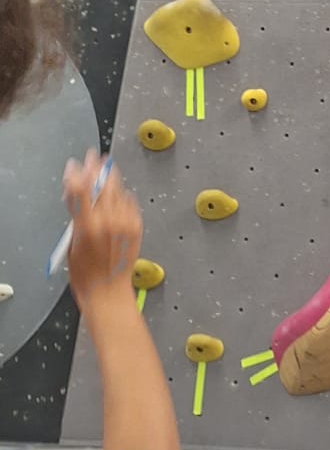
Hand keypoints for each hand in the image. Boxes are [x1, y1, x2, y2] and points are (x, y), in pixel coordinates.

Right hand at [63, 151, 142, 305]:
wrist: (109, 292)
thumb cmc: (86, 275)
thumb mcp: (72, 244)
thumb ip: (77, 218)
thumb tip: (78, 196)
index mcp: (88, 226)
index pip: (81, 190)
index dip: (76, 174)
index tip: (74, 165)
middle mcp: (109, 220)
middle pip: (103, 184)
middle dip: (97, 168)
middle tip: (95, 157)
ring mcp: (126, 221)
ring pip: (118, 190)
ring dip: (110, 181)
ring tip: (105, 172)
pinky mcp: (137, 225)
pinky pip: (129, 202)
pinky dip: (121, 197)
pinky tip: (116, 197)